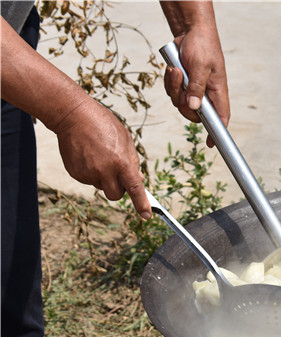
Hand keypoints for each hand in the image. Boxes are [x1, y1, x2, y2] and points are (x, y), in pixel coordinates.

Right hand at [54, 98, 150, 218]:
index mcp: (121, 162)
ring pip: (101, 186)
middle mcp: (104, 171)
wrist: (73, 116)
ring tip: (100, 155)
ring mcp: (88, 173)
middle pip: (115, 195)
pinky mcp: (75, 173)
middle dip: (119, 190)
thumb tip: (137, 180)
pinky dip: (91, 172)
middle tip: (118, 175)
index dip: (141, 204)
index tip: (146, 215)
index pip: (134, 188)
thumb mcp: (126, 140)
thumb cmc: (103, 124)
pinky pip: (88, 180)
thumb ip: (132, 162)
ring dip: (104, 178)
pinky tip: (89, 156)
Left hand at [163, 30, 229, 146]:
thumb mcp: (201, 66)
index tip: (211, 144)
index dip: (217, 132)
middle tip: (181, 86)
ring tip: (176, 70)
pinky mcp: (183, 83)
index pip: (221, 117)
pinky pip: (172, 92)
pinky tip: (172, 69)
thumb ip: (197, 88)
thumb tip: (193, 108)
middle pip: (193, 114)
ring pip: (179, 102)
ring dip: (174, 88)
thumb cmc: (202, 45)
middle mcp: (206, 93)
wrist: (190, 30)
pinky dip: (169, 82)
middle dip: (182, 104)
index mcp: (217, 91)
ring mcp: (193, 89)